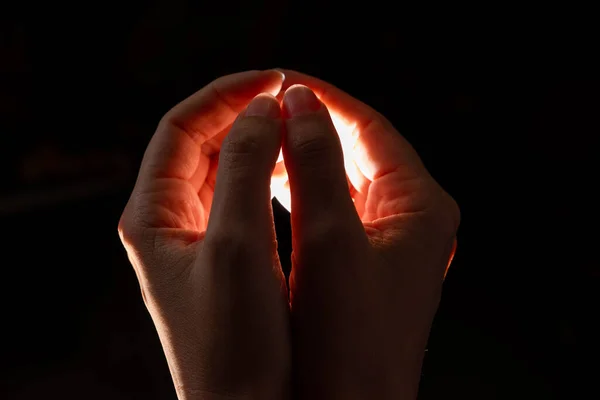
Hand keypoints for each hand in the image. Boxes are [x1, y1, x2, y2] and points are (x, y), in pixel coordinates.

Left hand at [118, 70, 290, 399]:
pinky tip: (290, 169)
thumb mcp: (237, 244)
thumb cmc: (237, 345)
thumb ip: (245, 167)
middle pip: (200, 145)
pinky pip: (239, 198)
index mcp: (152, 216)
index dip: (226, 96)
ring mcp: (196, 240)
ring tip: (295, 127)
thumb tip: (263, 108)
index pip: (181, 128)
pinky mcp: (224, 258)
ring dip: (255, 142)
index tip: (275, 80)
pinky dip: (263, 174)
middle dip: (243, 115)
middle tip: (291, 98)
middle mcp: (167, 224)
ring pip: (222, 169)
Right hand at [276, 71, 459, 398]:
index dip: (324, 101)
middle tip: (267, 110)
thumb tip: (298, 101)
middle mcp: (415, 219)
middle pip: (360, 151)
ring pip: (345, 180)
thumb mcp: (329, 239)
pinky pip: (337, 210)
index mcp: (422, 206)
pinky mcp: (371, 264)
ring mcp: (394, 242)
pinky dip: (306, 193)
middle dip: (312, 128)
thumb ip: (316, 163)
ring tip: (265, 141)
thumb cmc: (348, 341)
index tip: (280, 83)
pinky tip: (277, 186)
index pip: (371, 128)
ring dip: (306, 159)